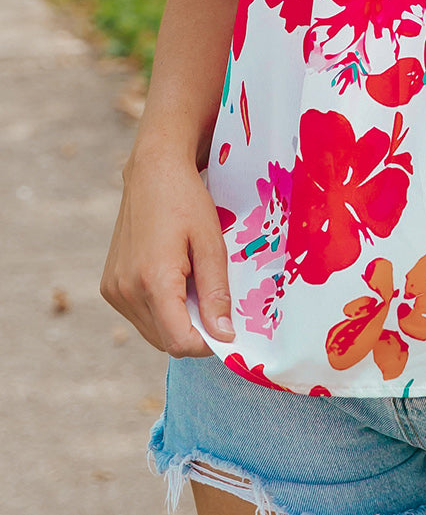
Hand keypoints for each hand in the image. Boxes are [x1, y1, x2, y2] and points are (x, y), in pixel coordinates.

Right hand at [101, 150, 235, 357]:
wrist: (152, 171)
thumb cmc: (186, 200)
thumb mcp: (211, 242)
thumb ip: (216, 292)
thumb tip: (224, 336)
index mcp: (153, 280)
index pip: (179, 342)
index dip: (207, 344)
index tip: (227, 328)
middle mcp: (126, 290)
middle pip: (166, 341)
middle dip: (194, 332)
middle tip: (214, 299)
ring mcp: (113, 289)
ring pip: (152, 332)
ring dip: (177, 322)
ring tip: (194, 283)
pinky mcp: (109, 286)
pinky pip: (140, 316)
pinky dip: (161, 310)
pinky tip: (174, 280)